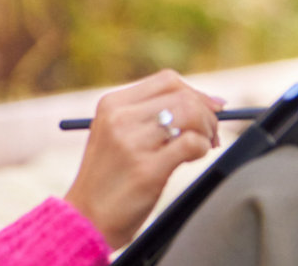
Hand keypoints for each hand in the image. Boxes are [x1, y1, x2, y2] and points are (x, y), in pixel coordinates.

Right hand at [63, 69, 223, 248]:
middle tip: (211, 136)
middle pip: (183, 96)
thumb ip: (149, 116)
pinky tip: (193, 159)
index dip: (195, 93)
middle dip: (207, 114)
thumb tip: (211, 103)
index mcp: (111, 104)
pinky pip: (192, 143)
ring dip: (207, 130)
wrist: (86, 218)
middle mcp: (120, 118)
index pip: (167, 80)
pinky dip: (202, 148)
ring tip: (203, 147)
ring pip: (190, 114)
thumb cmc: (109, 178)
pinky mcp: (147, 169)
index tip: (210, 110)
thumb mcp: (116, 135)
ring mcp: (132, 142)